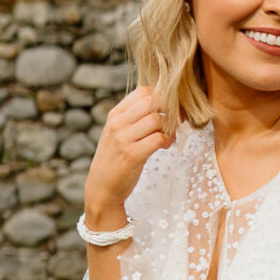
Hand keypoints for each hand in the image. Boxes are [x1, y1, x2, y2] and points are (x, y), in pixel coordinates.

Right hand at [83, 87, 173, 225]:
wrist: (101, 188)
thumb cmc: (115, 160)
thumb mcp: (117, 133)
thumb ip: (133, 118)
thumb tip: (161, 104)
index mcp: (115, 115)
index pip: (143, 92)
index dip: (162, 97)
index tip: (170, 109)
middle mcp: (117, 124)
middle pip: (152, 101)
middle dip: (170, 109)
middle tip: (177, 120)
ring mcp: (123, 139)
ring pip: (157, 120)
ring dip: (170, 128)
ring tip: (170, 137)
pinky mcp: (132, 155)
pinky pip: (158, 139)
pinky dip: (168, 141)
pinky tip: (166, 146)